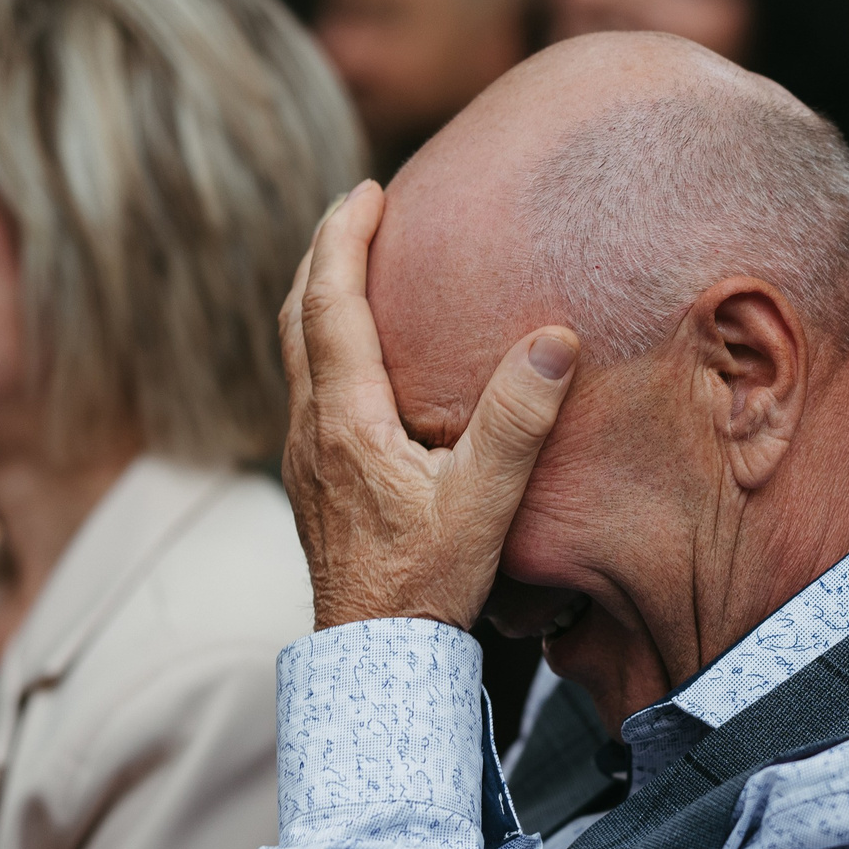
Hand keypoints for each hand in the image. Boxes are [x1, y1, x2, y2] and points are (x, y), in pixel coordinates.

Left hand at [279, 179, 579, 630]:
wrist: (375, 657)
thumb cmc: (429, 583)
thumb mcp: (486, 499)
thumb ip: (518, 416)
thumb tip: (554, 338)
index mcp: (346, 419)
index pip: (331, 302)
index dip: (344, 238)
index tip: (368, 190)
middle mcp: (310, 429)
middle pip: (296, 315)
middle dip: (323, 253)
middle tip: (356, 209)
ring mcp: (301, 457)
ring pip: (294, 352)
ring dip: (318, 298)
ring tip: (352, 266)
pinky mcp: (309, 482)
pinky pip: (305, 387)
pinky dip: (323, 343)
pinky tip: (359, 357)